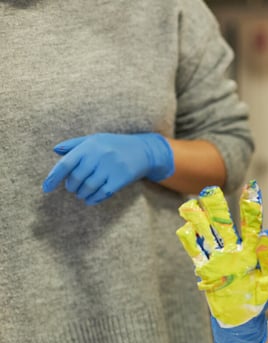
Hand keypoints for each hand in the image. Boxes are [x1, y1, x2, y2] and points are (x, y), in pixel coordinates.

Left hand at [43, 132, 173, 204]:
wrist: (143, 151)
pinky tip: (90, 199)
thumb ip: (75, 144)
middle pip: (77, 178)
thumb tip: (56, 151)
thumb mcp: (95, 139)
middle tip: (72, 188)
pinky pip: (103, 193)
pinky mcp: (121, 178)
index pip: (66, 163)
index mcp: (89, 145)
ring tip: (81, 194)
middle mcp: (100, 155)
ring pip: (89, 187)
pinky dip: (93, 199)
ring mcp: (111, 167)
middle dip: (71, 186)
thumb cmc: (114, 145)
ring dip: (82, 193)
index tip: (46, 188)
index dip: (53, 177)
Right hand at [177, 181, 267, 342]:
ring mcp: (217, 259)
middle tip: (209, 190)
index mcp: (251, 250)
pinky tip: (184, 228)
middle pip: (223, 224)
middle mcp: (232, 250)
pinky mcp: (206, 271)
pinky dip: (190, 242)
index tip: (252, 187)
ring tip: (190, 205)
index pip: (251, 224)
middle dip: (216, 208)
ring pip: (206, 235)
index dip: (250, 206)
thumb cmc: (260, 299)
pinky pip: (196, 254)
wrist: (243, 320)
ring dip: (199, 220)